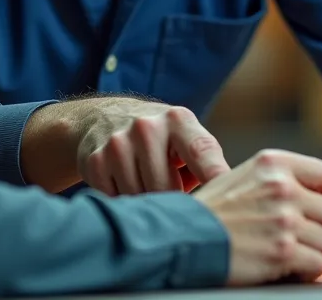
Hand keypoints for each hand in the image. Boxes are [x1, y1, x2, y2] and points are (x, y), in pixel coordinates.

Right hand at [75, 99, 230, 193]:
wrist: (102, 118)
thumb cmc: (159, 138)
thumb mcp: (184, 138)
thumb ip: (204, 165)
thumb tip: (217, 203)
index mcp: (179, 121)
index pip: (201, 151)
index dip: (215, 174)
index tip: (226, 192)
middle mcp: (147, 128)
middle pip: (168, 189)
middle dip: (172, 200)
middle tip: (171, 192)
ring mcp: (118, 144)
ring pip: (141, 198)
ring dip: (146, 202)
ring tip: (145, 184)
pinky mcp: (95, 161)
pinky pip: (117, 200)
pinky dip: (123, 200)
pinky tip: (124, 184)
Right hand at [193, 149, 321, 284]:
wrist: (182, 238)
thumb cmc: (207, 214)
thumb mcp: (239, 179)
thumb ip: (274, 183)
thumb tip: (309, 201)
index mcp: (273, 164)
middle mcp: (282, 187)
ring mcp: (284, 219)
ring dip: (318, 256)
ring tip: (300, 261)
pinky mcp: (283, 250)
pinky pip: (316, 264)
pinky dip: (308, 272)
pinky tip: (291, 271)